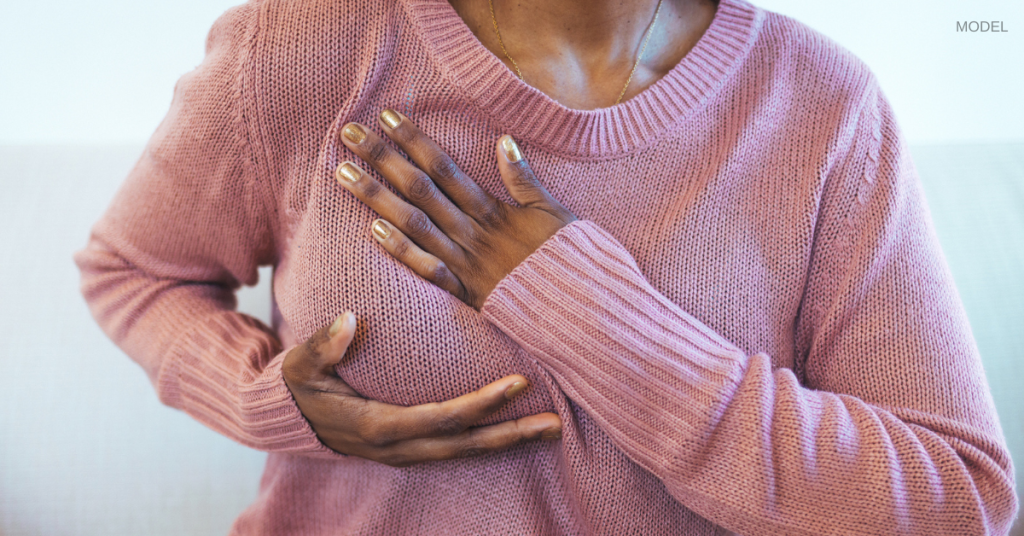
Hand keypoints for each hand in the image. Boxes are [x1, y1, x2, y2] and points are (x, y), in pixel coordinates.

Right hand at [282, 312, 562, 465]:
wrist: (292, 421)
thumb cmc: (302, 386)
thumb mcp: (300, 365)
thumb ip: (322, 346)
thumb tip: (346, 320)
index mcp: (378, 425)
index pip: (442, 417)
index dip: (482, 404)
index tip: (518, 383)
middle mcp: (400, 447)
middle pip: (466, 444)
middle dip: (512, 434)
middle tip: (555, 423)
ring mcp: (409, 453)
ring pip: (467, 452)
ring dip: (510, 442)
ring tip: (551, 429)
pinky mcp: (414, 450)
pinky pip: (459, 449)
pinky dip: (491, 441)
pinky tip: (520, 430)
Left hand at [335, 110, 576, 309]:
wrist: (580, 307)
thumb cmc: (567, 259)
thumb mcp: (553, 211)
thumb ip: (525, 178)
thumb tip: (503, 140)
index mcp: (492, 209)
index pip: (444, 166)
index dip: (413, 139)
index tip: (385, 116)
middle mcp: (472, 231)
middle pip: (420, 188)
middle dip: (382, 159)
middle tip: (347, 134)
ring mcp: (465, 262)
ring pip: (414, 224)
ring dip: (377, 197)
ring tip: (344, 174)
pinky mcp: (464, 294)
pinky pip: (429, 271)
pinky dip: (402, 252)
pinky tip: (375, 230)